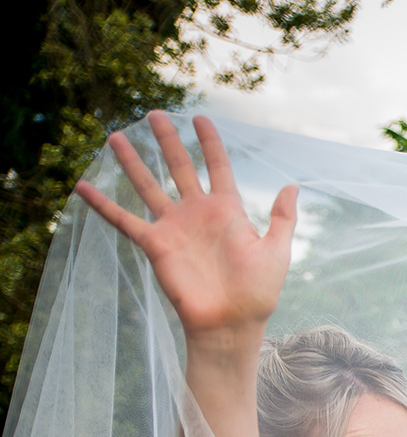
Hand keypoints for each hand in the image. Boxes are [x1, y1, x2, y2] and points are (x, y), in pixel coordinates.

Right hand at [73, 112, 296, 355]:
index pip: (218, 166)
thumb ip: (283, 218)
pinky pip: (124, 219)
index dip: (210, 142)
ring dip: (132, 162)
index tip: (200, 118)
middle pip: (179, 167)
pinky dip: (103, 204)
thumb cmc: (258, 292)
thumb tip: (293, 185)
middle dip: (167, 140)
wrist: (230, 323)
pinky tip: (83, 185)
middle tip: (154, 114)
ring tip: (115, 136)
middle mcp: (197, 213)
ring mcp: (174, 227)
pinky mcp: (155, 245)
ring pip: (149, 185)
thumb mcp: (277, 251)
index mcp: (228, 210)